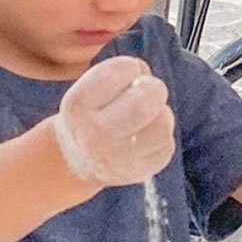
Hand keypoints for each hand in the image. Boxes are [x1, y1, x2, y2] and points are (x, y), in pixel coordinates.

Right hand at [51, 56, 174, 187]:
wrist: (76, 160)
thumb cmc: (91, 111)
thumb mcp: (89, 86)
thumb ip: (120, 71)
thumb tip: (146, 76)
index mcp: (78, 105)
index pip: (118, 72)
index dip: (129, 67)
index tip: (125, 74)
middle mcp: (93, 136)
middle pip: (144, 104)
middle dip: (154, 88)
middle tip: (148, 91)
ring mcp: (115, 160)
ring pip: (163, 126)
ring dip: (161, 114)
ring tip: (146, 117)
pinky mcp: (137, 174)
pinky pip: (166, 147)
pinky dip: (161, 137)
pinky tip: (145, 137)